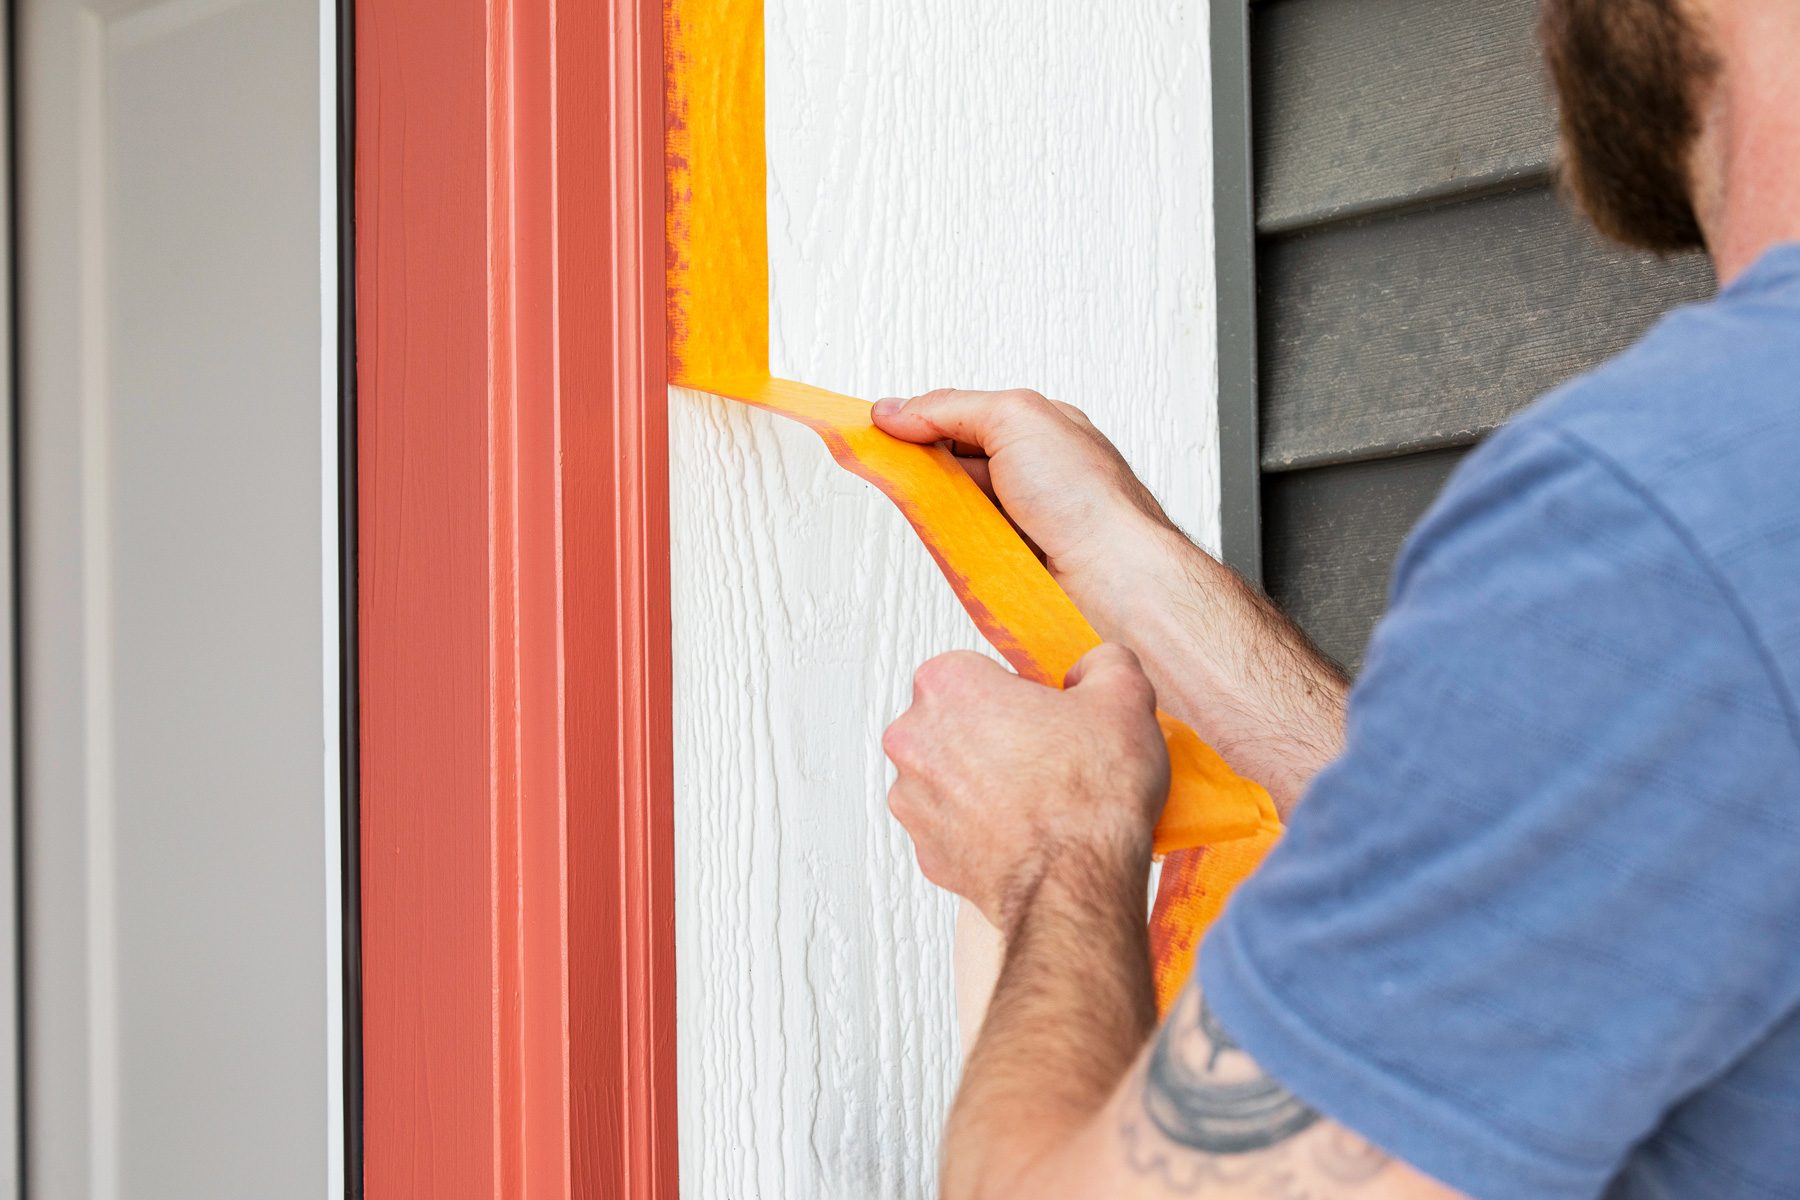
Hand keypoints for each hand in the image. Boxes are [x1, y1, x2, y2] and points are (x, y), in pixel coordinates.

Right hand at [871, 389, 1180, 617]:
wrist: (1112, 578)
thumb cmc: (1090, 499)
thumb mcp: (1015, 416)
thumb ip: (951, 407)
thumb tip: (898, 411)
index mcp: (1041, 428)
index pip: (962, 415)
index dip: (920, 421)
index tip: (879, 429)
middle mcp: (1034, 473)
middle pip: (953, 463)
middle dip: (925, 468)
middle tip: (899, 471)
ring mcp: (1022, 520)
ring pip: (955, 510)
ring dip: (937, 511)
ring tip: (934, 510)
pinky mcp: (1012, 562)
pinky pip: (963, 551)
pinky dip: (950, 548)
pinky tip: (950, 545)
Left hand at [882, 643, 1169, 933]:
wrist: (1077, 884)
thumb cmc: (1089, 794)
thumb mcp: (1124, 696)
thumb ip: (1104, 663)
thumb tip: (1091, 670)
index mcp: (946, 684)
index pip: (978, 671)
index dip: (1019, 692)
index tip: (1047, 716)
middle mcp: (912, 739)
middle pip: (956, 723)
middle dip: (995, 736)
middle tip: (1048, 757)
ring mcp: (913, 801)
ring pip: (951, 777)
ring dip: (985, 783)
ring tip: (1040, 801)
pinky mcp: (927, 852)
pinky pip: (955, 828)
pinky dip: (983, 829)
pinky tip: (1026, 835)